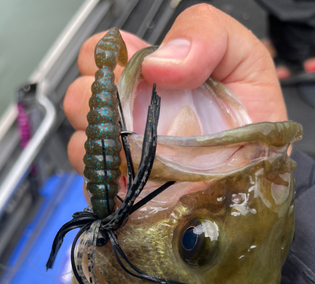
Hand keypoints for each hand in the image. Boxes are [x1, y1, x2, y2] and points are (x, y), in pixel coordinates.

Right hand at [64, 3, 286, 175]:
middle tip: (132, 118)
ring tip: (139, 155)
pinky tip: (135, 184)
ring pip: (80, 146)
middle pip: (78, 100)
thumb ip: (206, 34)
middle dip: (95, 104)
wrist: (261, 172)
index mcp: (146, 77)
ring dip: (101, 148)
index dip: (104, 59)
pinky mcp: (126, 194)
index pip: (97, 55)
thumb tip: (156, 62)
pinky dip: (107, 188)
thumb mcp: (242, 58)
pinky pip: (97, 190)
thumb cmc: (252, 117)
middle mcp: (128, 114)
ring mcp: (125, 155)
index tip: (132, 73)